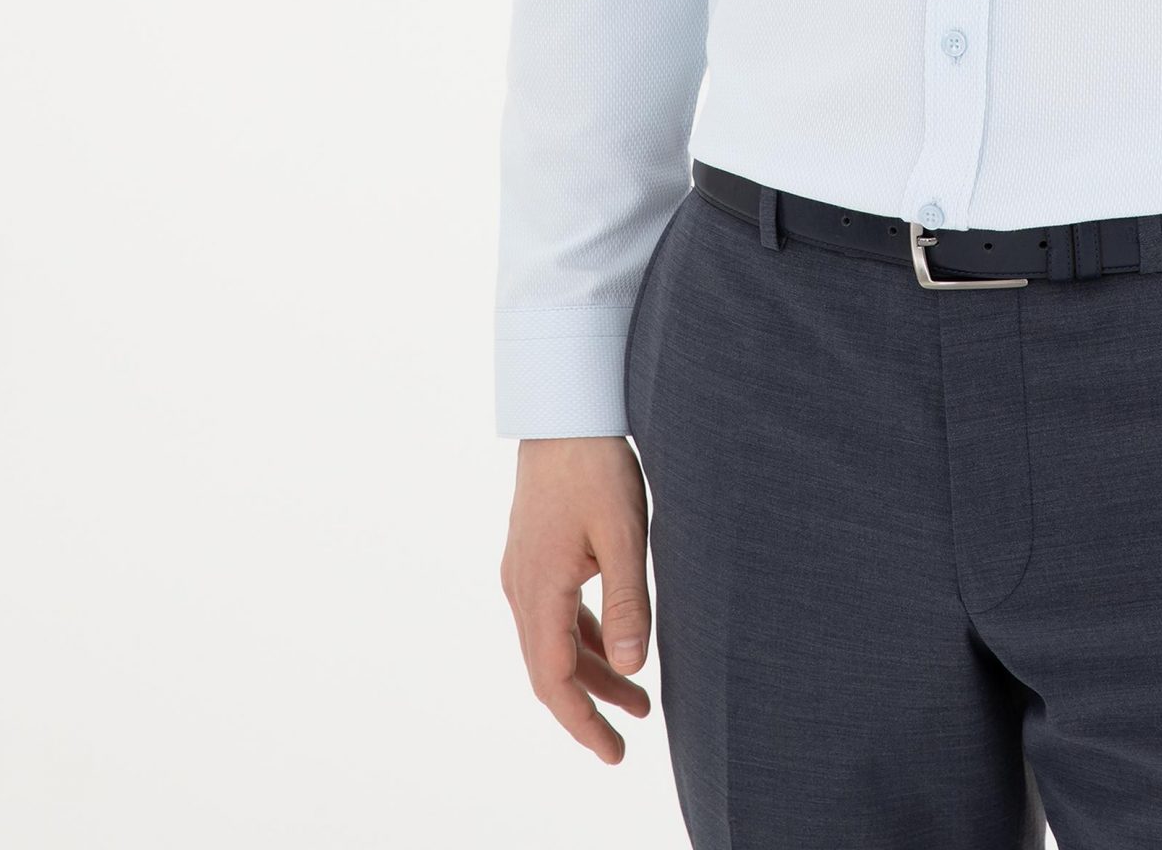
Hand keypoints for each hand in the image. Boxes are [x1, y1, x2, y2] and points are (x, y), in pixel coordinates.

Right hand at [501, 436, 654, 761]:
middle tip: (627, 740)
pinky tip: (614, 645)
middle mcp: (522, 588)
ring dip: (593, 671)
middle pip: (551, 668)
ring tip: (640, 698)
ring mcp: (524, 570)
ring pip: (554, 641)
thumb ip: (627, 601)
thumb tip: (632, 668)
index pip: (554, 679)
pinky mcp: (535, 554)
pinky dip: (583, 638)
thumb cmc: (597, 465)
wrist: (564, 408)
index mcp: (539, 590)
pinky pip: (555, 613)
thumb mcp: (625, 533)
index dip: (583, 722)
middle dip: (590, 707)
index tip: (613, 753)